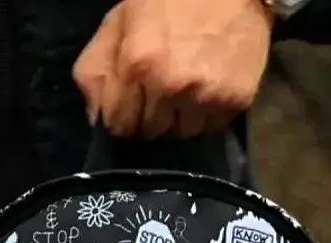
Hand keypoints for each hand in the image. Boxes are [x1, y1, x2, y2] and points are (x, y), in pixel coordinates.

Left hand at [73, 0, 273, 138]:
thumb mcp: (119, 21)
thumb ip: (95, 70)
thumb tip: (95, 118)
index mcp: (136, 63)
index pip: (119, 125)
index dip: (123, 116)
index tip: (133, 102)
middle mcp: (169, 85)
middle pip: (151, 131)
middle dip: (153, 115)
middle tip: (164, 87)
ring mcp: (204, 94)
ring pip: (183, 132)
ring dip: (182, 117)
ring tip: (189, 85)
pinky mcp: (235, 99)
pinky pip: (213, 126)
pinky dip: (210, 112)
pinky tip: (211, 85)